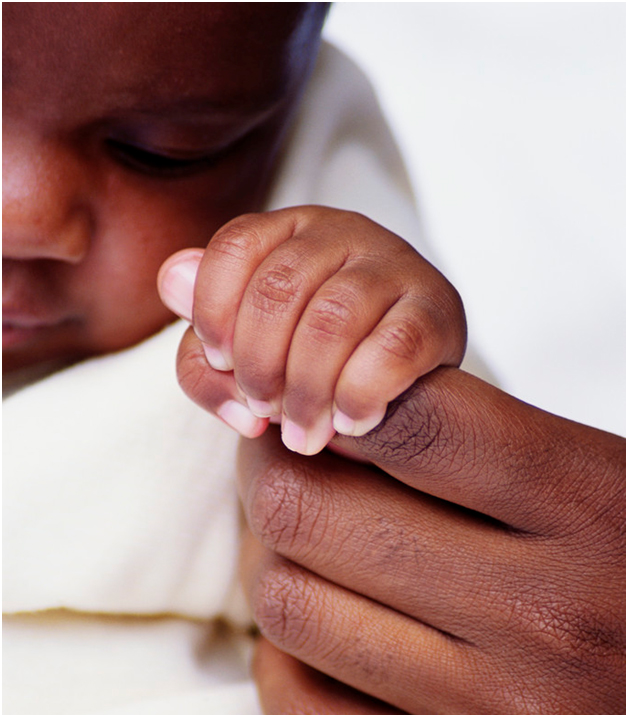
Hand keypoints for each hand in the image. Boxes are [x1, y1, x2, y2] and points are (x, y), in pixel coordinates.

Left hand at [160, 206, 465, 453]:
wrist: (400, 386)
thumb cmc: (313, 364)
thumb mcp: (249, 353)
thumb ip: (205, 332)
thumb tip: (172, 281)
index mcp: (290, 230)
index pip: (235, 247)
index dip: (216, 310)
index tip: (222, 364)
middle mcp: (344, 233)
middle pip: (279, 289)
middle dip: (259, 365)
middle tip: (265, 414)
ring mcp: (395, 266)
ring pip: (332, 320)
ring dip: (306, 391)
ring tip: (302, 434)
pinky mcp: (437, 311)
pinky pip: (392, 348)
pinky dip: (359, 394)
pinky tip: (350, 421)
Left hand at [235, 367, 624, 714]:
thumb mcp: (617, 492)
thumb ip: (506, 449)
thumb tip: (356, 411)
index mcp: (596, 510)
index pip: (411, 424)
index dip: (332, 393)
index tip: (317, 401)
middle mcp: (547, 617)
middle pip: (312, 511)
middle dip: (270, 468)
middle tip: (275, 459)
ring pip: (291, 608)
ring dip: (266, 562)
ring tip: (288, 545)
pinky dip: (281, 665)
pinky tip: (310, 638)